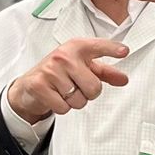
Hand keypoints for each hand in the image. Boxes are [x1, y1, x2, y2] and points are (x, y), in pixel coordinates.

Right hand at [7, 38, 130, 122]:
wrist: (30, 84)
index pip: (98, 47)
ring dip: (73, 102)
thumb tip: (123, 79)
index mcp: (76, 47)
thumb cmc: (59, 73)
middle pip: (94, 87)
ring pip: (78, 100)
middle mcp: (63, 56)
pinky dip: (61, 107)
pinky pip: (63, 107)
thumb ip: (104, 73)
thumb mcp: (82, 68)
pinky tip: (54, 97)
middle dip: (87, 93)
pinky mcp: (39, 85)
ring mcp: (50, 70)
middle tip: (75, 87)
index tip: (124, 51)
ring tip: (63, 91)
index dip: (112, 49)